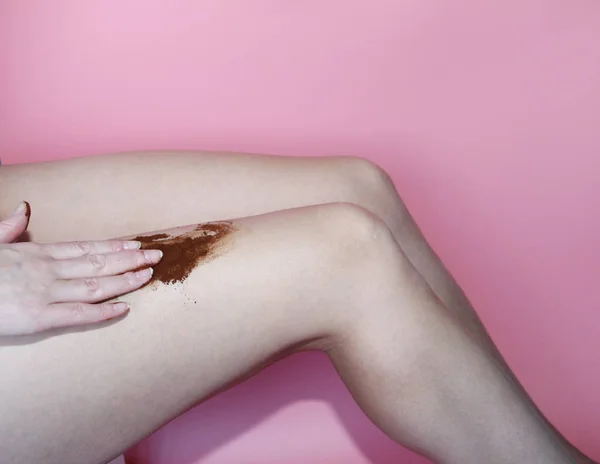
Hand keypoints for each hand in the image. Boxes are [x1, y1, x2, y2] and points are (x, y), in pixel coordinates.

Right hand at [0, 202, 162, 334]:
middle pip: (98, 263)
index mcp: (36, 254)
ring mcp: (43, 292)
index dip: (114, 247)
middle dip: (130, 259)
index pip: (86, 248)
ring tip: (149, 275)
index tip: (137, 244)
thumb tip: (23, 208)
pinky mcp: (36, 316)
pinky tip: (124, 309)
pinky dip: (103, 312)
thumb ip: (8, 228)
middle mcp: (46, 270)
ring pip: (95, 285)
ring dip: (125, 280)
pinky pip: (77, 314)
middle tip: (158, 256)